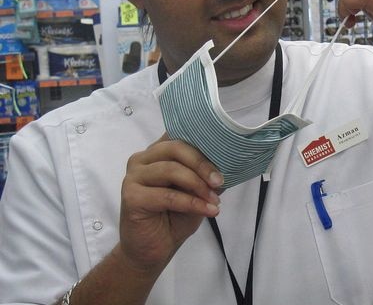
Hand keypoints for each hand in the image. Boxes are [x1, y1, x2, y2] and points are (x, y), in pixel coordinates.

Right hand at [118, 133, 222, 272]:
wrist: (154, 249)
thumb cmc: (176, 217)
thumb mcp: (198, 191)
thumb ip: (206, 174)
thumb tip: (230, 161)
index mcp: (158, 152)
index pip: (179, 134)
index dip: (202, 140)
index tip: (225, 150)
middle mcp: (142, 159)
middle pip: (176, 148)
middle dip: (202, 164)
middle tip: (220, 181)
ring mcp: (133, 176)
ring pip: (171, 170)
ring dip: (198, 185)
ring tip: (215, 200)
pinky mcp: (130, 196)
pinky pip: (167, 195)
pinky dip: (192, 203)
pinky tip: (207, 210)